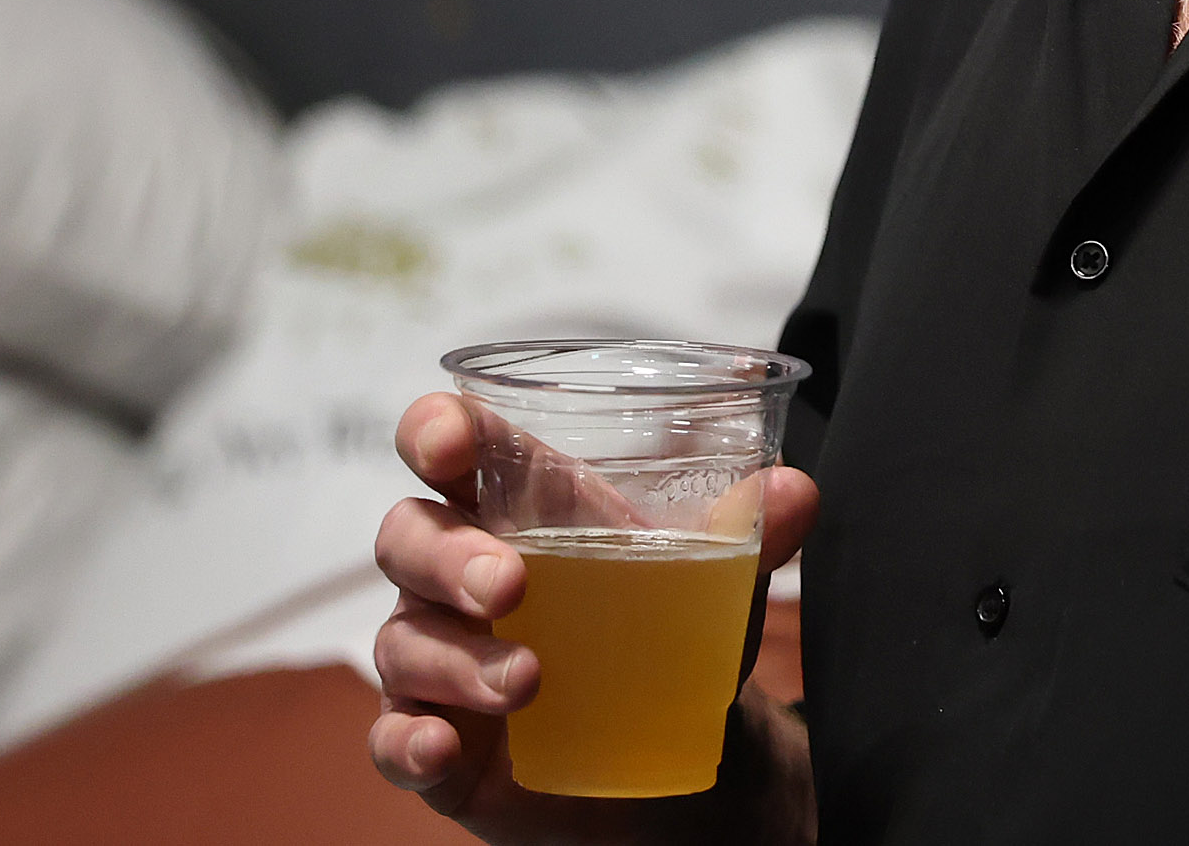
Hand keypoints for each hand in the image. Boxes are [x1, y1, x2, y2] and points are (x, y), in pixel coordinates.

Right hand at [367, 391, 819, 839]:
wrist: (672, 756)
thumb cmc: (667, 633)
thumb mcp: (712, 583)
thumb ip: (748, 535)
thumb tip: (797, 489)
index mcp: (516, 506)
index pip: (450, 446)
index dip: (435, 432)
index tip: (447, 443)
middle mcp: (456, 571)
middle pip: (409, 535)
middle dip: (449, 554)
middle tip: (511, 586)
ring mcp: (436, 656)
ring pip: (402, 637)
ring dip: (457, 658)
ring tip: (530, 683)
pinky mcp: (435, 738)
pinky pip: (391, 736)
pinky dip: (408, 739)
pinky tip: (442, 745)